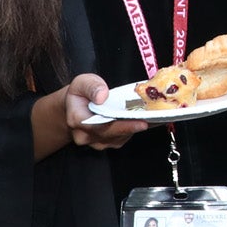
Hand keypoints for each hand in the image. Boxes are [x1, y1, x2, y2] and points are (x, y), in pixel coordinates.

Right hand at [31, 74, 146, 159]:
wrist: (75, 108)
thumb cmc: (80, 94)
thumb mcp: (82, 83)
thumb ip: (91, 87)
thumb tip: (102, 96)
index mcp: (77, 120)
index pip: (101, 126)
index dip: (122, 126)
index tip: (141, 123)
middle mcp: (85, 135)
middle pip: (113, 134)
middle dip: (133, 126)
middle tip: (152, 119)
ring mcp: (96, 142)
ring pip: (120, 137)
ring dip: (134, 128)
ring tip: (149, 116)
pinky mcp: (107, 143)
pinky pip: (123, 138)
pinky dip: (133, 129)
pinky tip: (143, 119)